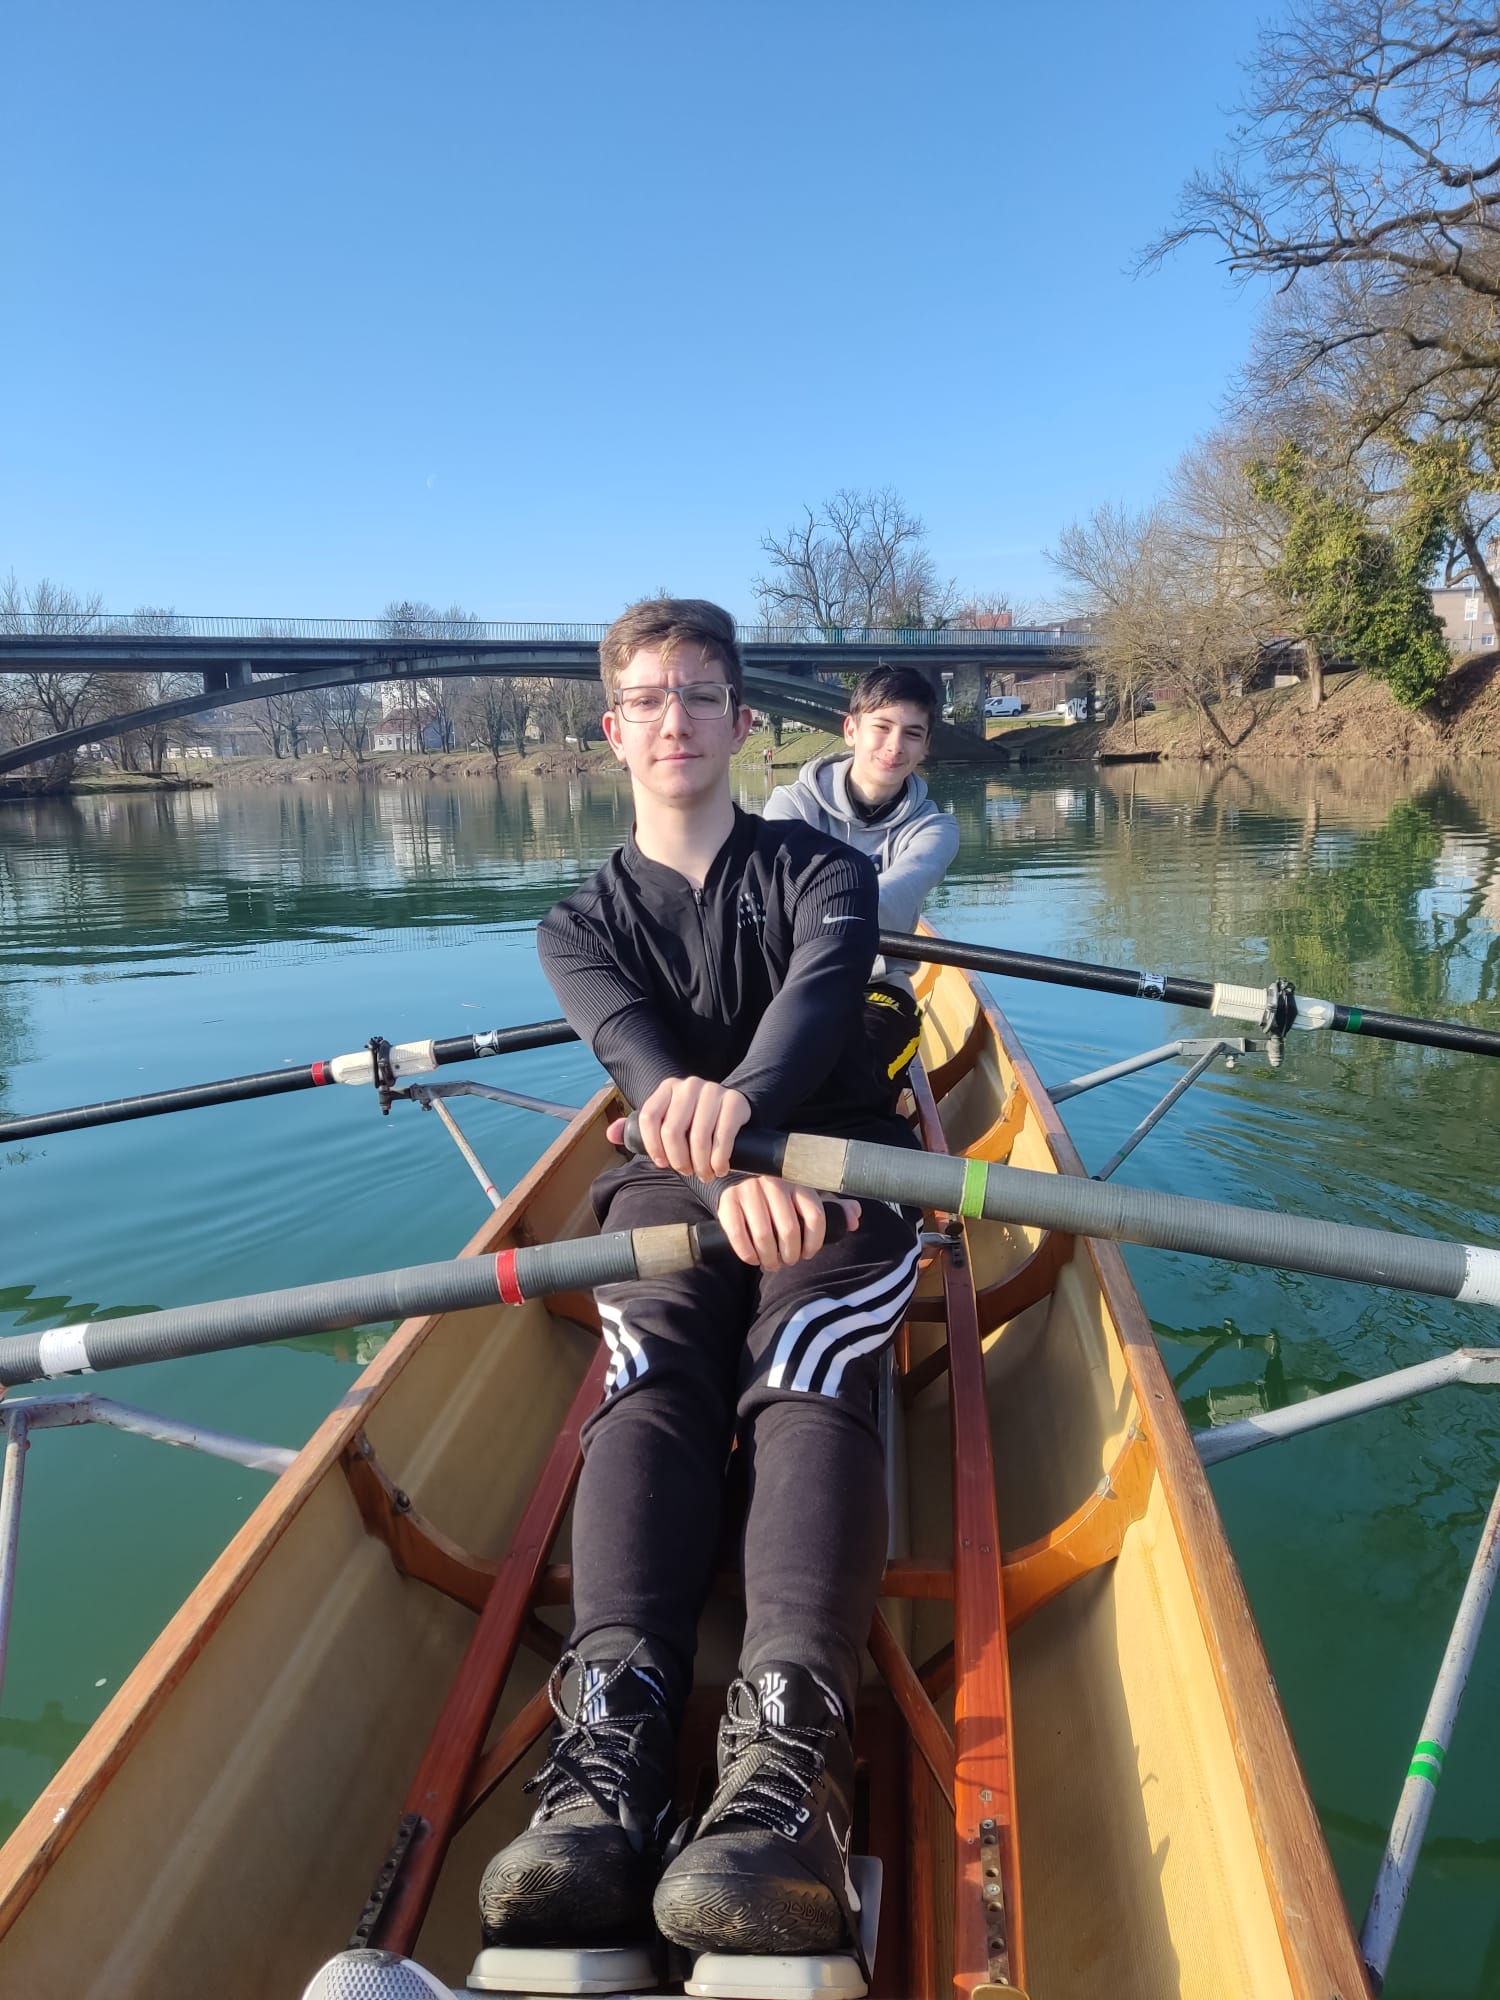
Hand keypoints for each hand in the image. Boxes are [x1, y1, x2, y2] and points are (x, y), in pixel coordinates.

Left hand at [606, 1077, 750, 1179]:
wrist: (731, 1112)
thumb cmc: (693, 1123)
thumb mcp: (665, 1123)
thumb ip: (636, 1129)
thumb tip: (611, 1134)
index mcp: (667, 1088)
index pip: (649, 1117)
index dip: (652, 1146)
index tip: (662, 1164)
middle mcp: (689, 1085)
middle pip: (672, 1131)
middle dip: (678, 1160)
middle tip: (687, 1172)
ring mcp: (714, 1090)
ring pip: (698, 1137)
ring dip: (700, 1165)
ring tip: (704, 1174)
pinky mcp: (735, 1102)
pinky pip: (722, 1137)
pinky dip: (719, 1160)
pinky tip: (719, 1168)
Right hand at [715, 1177, 860, 1271]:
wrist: (738, 1178)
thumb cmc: (779, 1197)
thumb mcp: (805, 1198)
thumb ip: (833, 1208)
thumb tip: (855, 1218)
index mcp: (797, 1182)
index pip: (815, 1215)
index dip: (814, 1242)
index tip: (808, 1254)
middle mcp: (774, 1183)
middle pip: (789, 1229)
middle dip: (790, 1254)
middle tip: (787, 1262)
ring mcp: (749, 1191)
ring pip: (764, 1234)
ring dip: (769, 1258)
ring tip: (771, 1264)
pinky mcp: (728, 1201)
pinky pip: (739, 1234)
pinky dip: (747, 1253)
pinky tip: (753, 1260)